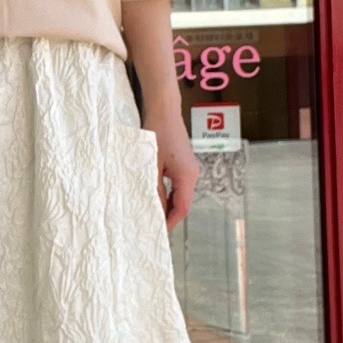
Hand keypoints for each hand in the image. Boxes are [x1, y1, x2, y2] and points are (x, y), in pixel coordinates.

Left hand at [143, 103, 199, 229]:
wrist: (164, 110)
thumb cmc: (156, 133)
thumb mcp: (151, 165)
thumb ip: (153, 188)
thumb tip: (153, 210)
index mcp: (187, 176)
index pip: (182, 208)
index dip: (170, 222)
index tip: (157, 232)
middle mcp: (192, 175)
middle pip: (182, 204)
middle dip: (168, 217)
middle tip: (151, 226)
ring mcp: (189, 169)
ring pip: (179, 195)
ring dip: (166, 206)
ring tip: (150, 214)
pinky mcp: (183, 164)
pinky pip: (177, 186)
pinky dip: (167, 195)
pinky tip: (153, 197)